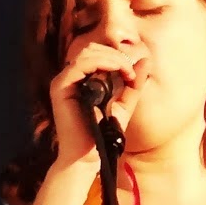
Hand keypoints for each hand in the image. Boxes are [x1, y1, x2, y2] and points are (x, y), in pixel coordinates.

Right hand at [48, 42, 148, 167]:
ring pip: (87, 53)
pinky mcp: (60, 87)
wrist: (88, 155)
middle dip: (116, 56)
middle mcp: (71, 77)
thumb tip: (145, 59)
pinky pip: (78, 65)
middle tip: (131, 73)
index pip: (98, 53)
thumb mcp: (125, 104)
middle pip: (92, 49)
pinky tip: (116, 72)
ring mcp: (64, 81)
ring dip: (112, 59)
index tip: (134, 74)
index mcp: (83, 78)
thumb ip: (134, 83)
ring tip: (126, 73)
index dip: (118, 57)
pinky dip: (100, 64)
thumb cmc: (104, 132)